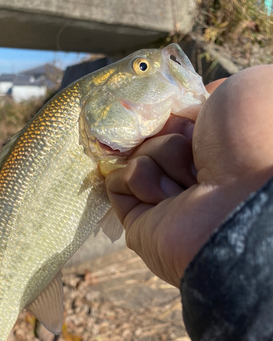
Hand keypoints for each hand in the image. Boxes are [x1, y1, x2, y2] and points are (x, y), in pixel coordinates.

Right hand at [106, 66, 272, 286]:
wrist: (243, 201)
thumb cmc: (250, 143)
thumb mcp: (236, 94)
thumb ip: (207, 93)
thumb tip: (186, 104)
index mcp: (213, 148)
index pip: (173, 119)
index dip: (177, 113)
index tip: (192, 116)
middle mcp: (189, 175)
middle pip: (151, 135)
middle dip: (168, 135)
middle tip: (194, 152)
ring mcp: (163, 200)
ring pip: (134, 155)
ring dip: (158, 158)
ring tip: (188, 183)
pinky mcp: (139, 221)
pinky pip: (116, 182)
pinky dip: (137, 181)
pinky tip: (164, 198)